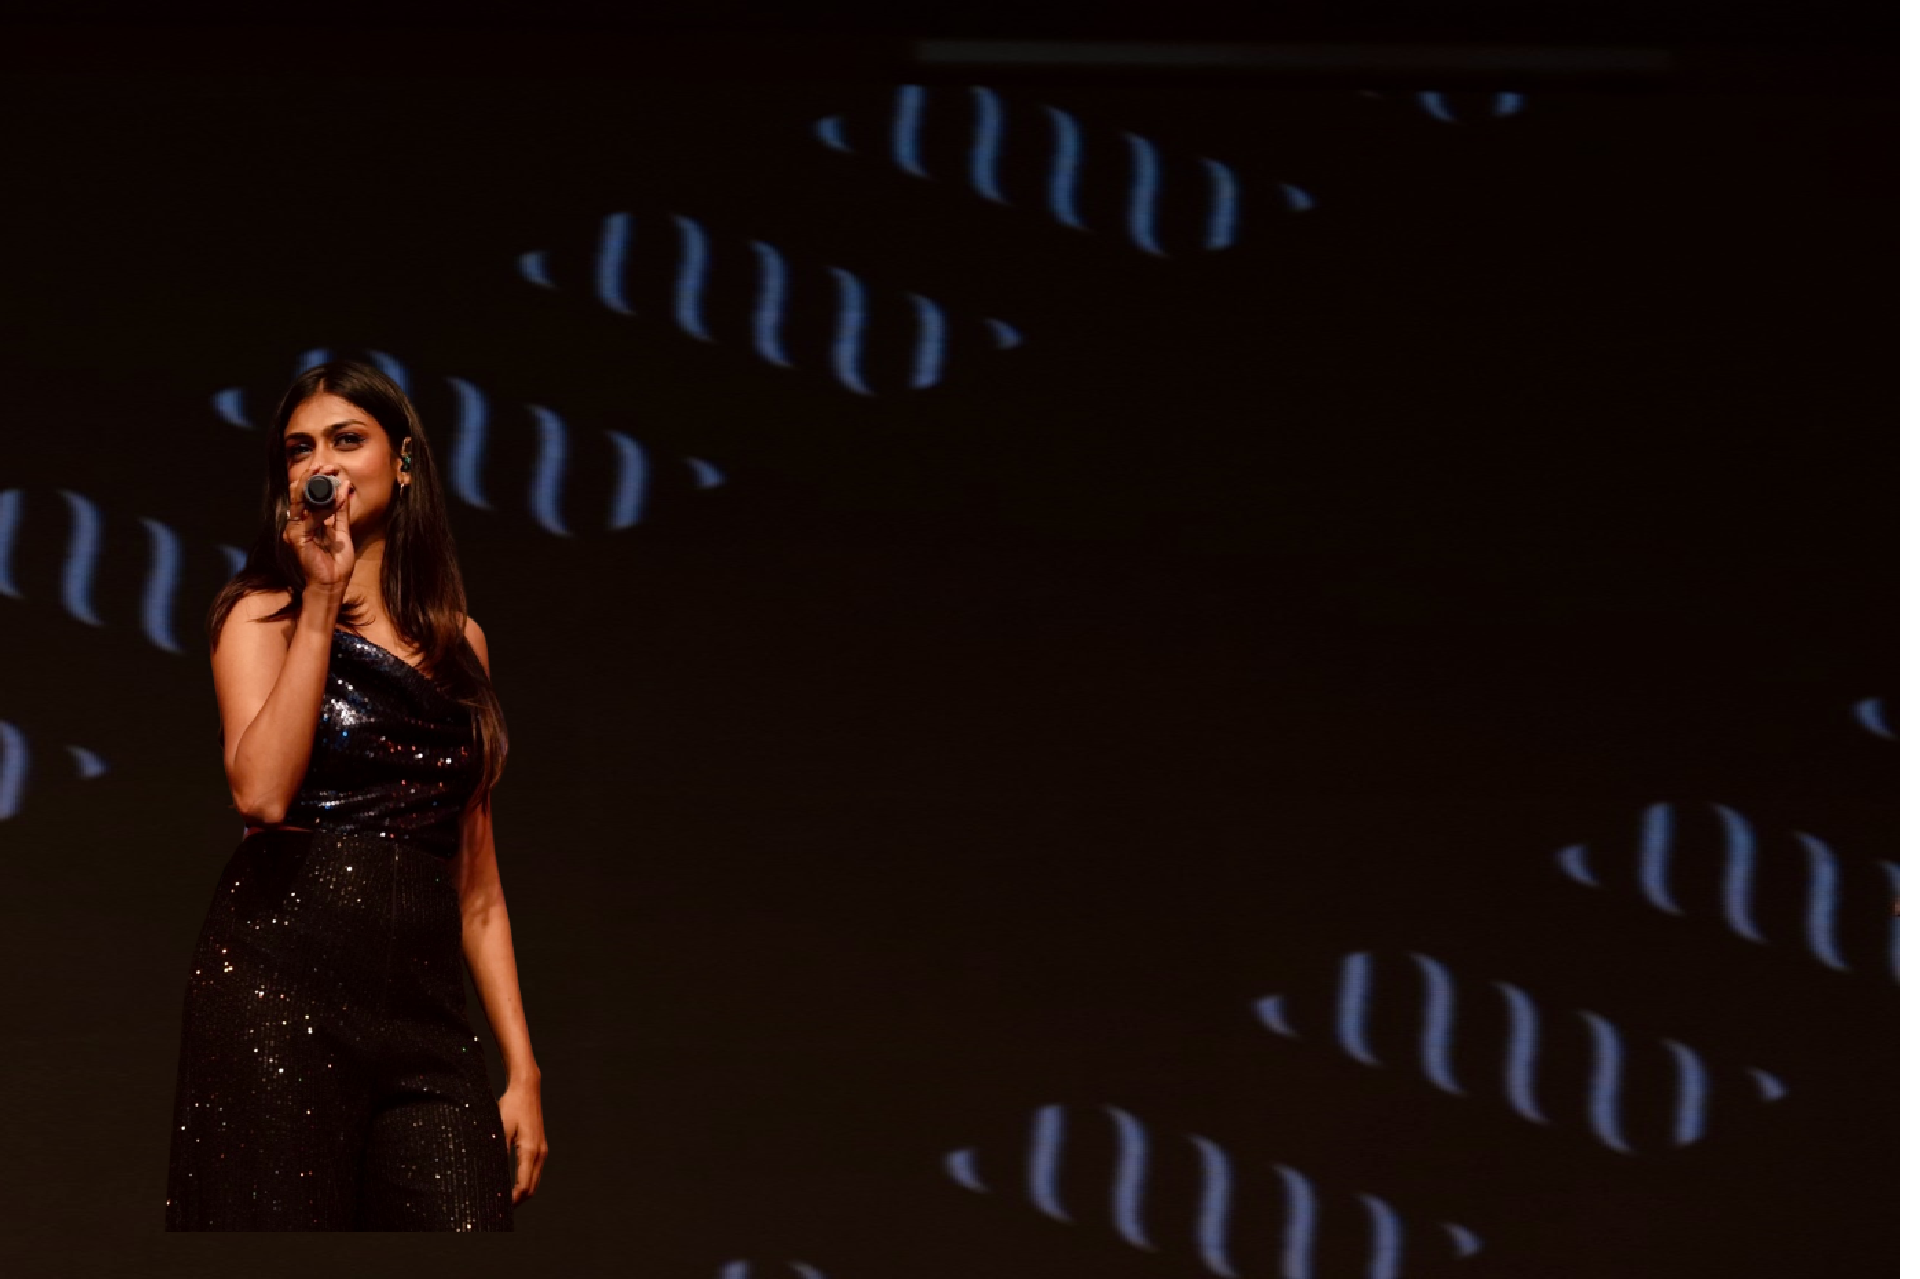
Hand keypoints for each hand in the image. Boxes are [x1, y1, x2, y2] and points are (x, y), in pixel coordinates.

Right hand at [284, 471, 355, 593]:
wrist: (332, 585)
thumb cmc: (335, 563)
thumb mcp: (342, 532)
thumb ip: (341, 512)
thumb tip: (345, 488)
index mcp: (306, 521)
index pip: (307, 494)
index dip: (317, 478)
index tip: (331, 467)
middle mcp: (297, 524)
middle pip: (299, 493)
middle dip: (313, 476)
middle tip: (328, 464)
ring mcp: (295, 531)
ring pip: (299, 500)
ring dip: (314, 484)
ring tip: (328, 473)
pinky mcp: (297, 539)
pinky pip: (310, 518)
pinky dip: (325, 508)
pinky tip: (337, 499)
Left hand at [499, 1077, 546, 1205]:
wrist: (527, 1088)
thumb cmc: (511, 1106)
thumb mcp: (501, 1129)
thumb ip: (499, 1153)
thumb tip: (492, 1174)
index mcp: (529, 1151)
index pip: (523, 1185)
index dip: (512, 1200)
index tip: (499, 1208)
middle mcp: (540, 1153)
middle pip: (532, 1187)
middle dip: (518, 1200)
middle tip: (500, 1209)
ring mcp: (542, 1149)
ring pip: (535, 1180)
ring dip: (523, 1192)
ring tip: (504, 1199)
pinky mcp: (540, 1145)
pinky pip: (535, 1171)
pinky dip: (526, 1181)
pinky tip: (512, 1183)